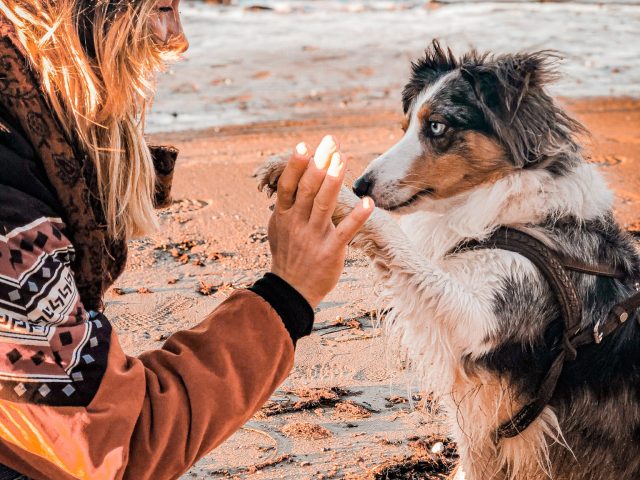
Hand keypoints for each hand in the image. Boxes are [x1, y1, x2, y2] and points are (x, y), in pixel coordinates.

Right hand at [268, 136, 373, 308]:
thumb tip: (290, 178)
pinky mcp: (331, 250)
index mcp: (283, 215)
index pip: (288, 185)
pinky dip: (357, 216)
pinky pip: (346, 231)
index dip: (295, 165)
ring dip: (334, 181)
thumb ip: (285, 204)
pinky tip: (369, 202)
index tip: (304, 145)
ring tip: (343, 159)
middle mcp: (297, 223)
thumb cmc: (287, 255)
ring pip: (324, 204)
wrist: (291, 290)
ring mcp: (314, 237)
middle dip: (320, 163)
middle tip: (331, 142)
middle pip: (308, 188)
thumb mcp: (277, 228)